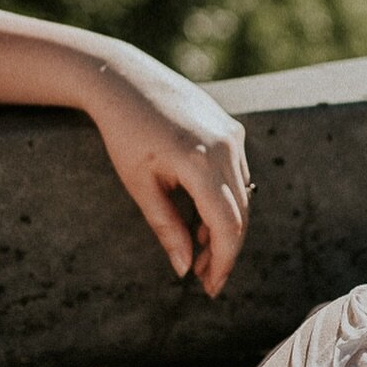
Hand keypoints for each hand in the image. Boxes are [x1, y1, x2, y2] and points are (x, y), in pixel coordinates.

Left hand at [87, 49, 250, 296]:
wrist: (124, 80)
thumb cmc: (124, 133)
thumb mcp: (140, 186)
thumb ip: (166, 228)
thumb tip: (183, 269)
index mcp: (198, 162)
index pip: (226, 226)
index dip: (223, 262)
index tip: (211, 286)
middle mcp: (224, 148)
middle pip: (240, 215)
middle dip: (225, 251)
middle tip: (206, 278)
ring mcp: (232, 137)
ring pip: (242, 197)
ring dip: (225, 229)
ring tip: (199, 250)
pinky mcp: (232, 130)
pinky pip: (238, 176)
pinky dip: (225, 202)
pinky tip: (203, 218)